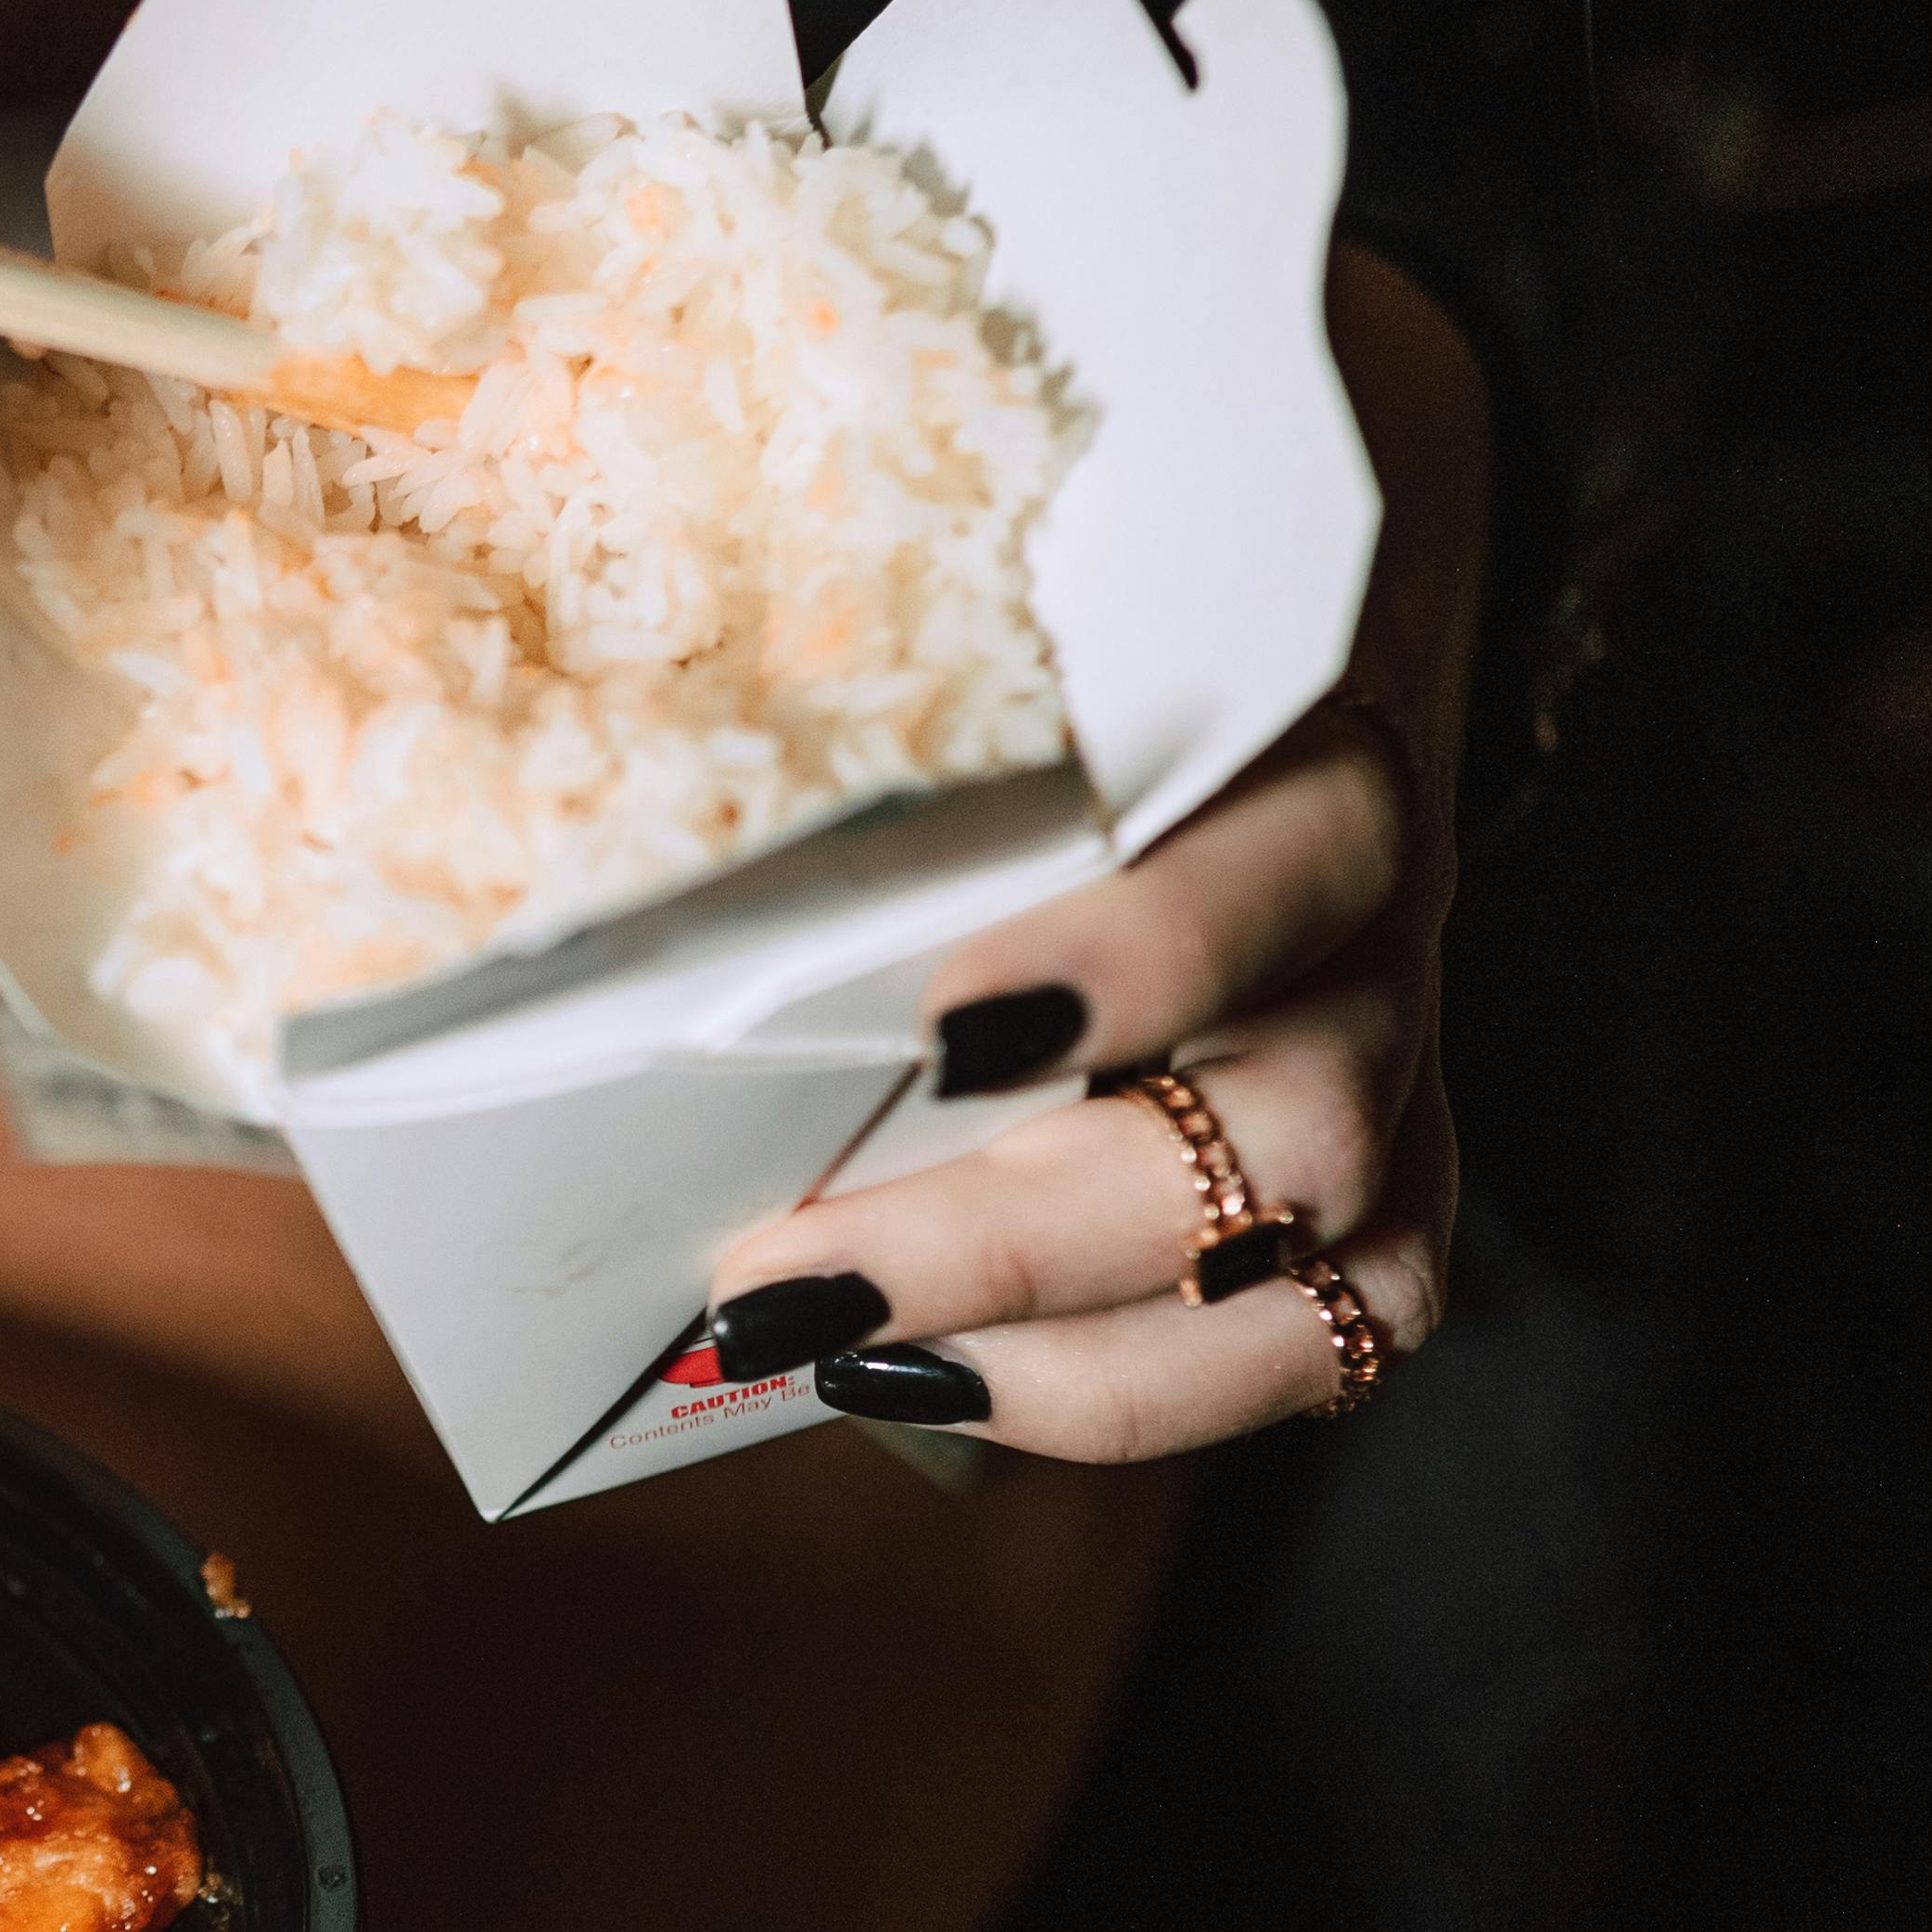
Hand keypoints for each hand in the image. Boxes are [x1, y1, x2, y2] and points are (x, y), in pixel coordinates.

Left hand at [695, 246, 1490, 1457]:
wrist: (1342, 536)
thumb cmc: (1103, 567)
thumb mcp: (1012, 556)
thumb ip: (864, 637)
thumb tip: (529, 692)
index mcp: (1305, 731)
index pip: (1271, 867)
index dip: (1133, 965)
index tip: (942, 1033)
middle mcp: (1380, 910)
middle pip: (1285, 1115)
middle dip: (1016, 1228)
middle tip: (773, 1272)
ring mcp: (1403, 1052)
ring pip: (1337, 1259)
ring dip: (1078, 1351)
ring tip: (841, 1364)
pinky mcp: (1400, 1171)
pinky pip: (1341, 1334)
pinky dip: (1141, 1394)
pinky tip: (949, 1395)